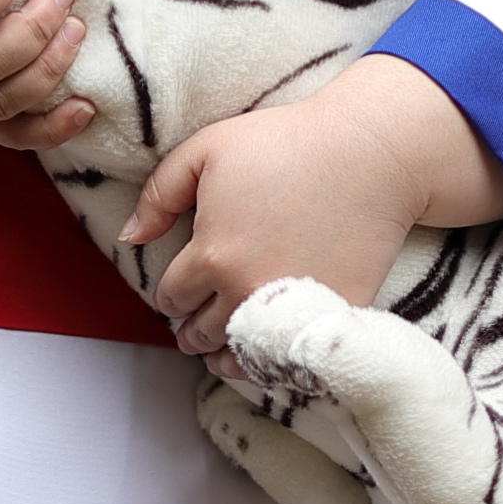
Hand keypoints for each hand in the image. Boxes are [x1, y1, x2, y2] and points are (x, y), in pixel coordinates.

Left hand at [124, 56, 502, 360]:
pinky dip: (269, 360)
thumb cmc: (286, 142)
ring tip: (220, 346)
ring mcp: (290, 310)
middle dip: (191, 328)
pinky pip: (287, 360)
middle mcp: (246, 293)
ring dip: (223, 352)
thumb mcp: (207, 150)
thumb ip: (158, 194)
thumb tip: (129, 238)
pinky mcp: (332, 316)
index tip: (180, 290)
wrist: (372, 154)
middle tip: (193, 324)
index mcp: (211, 256)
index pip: (171, 299)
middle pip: (199, 334)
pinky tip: (262, 349)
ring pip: (238, 357)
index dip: (171, 295)